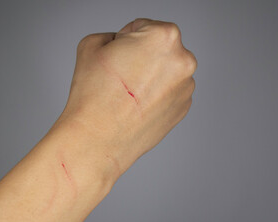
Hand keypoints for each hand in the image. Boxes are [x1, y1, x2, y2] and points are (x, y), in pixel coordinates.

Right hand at [57, 18, 196, 176]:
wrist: (98, 140)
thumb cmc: (94, 95)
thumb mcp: (92, 44)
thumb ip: (113, 35)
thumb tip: (122, 44)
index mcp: (165, 37)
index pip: (143, 26)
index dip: (124, 39)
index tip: (116, 56)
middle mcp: (183, 61)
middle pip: (158, 48)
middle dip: (141, 57)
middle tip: (120, 75)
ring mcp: (186, 87)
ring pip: (165, 71)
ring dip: (150, 76)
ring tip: (127, 95)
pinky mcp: (183, 109)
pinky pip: (169, 92)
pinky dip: (156, 95)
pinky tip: (136, 107)